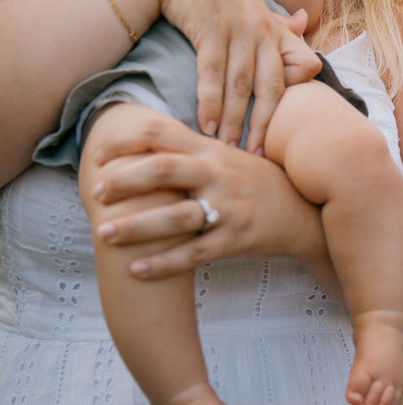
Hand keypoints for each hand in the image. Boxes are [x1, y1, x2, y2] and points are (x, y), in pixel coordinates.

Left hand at [87, 107, 330, 283]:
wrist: (303, 212)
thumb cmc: (256, 183)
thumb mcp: (226, 157)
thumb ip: (189, 148)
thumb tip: (142, 138)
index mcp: (210, 151)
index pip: (159, 134)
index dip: (123, 142)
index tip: (98, 157)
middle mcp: (218, 175)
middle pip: (162, 169)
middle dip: (123, 180)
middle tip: (98, 193)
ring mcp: (228, 209)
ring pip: (175, 217)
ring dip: (134, 226)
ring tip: (104, 234)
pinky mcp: (236, 240)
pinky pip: (194, 253)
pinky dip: (163, 263)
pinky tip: (136, 270)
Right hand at [155, 0, 320, 151]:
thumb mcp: (256, 12)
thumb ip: (281, 27)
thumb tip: (304, 20)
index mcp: (278, 33)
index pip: (306, 66)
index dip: (299, 95)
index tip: (288, 127)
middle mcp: (264, 33)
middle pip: (272, 88)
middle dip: (264, 126)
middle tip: (257, 157)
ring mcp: (238, 31)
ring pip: (241, 86)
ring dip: (233, 121)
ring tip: (228, 149)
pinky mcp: (211, 30)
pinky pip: (212, 74)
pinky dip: (209, 103)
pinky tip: (206, 126)